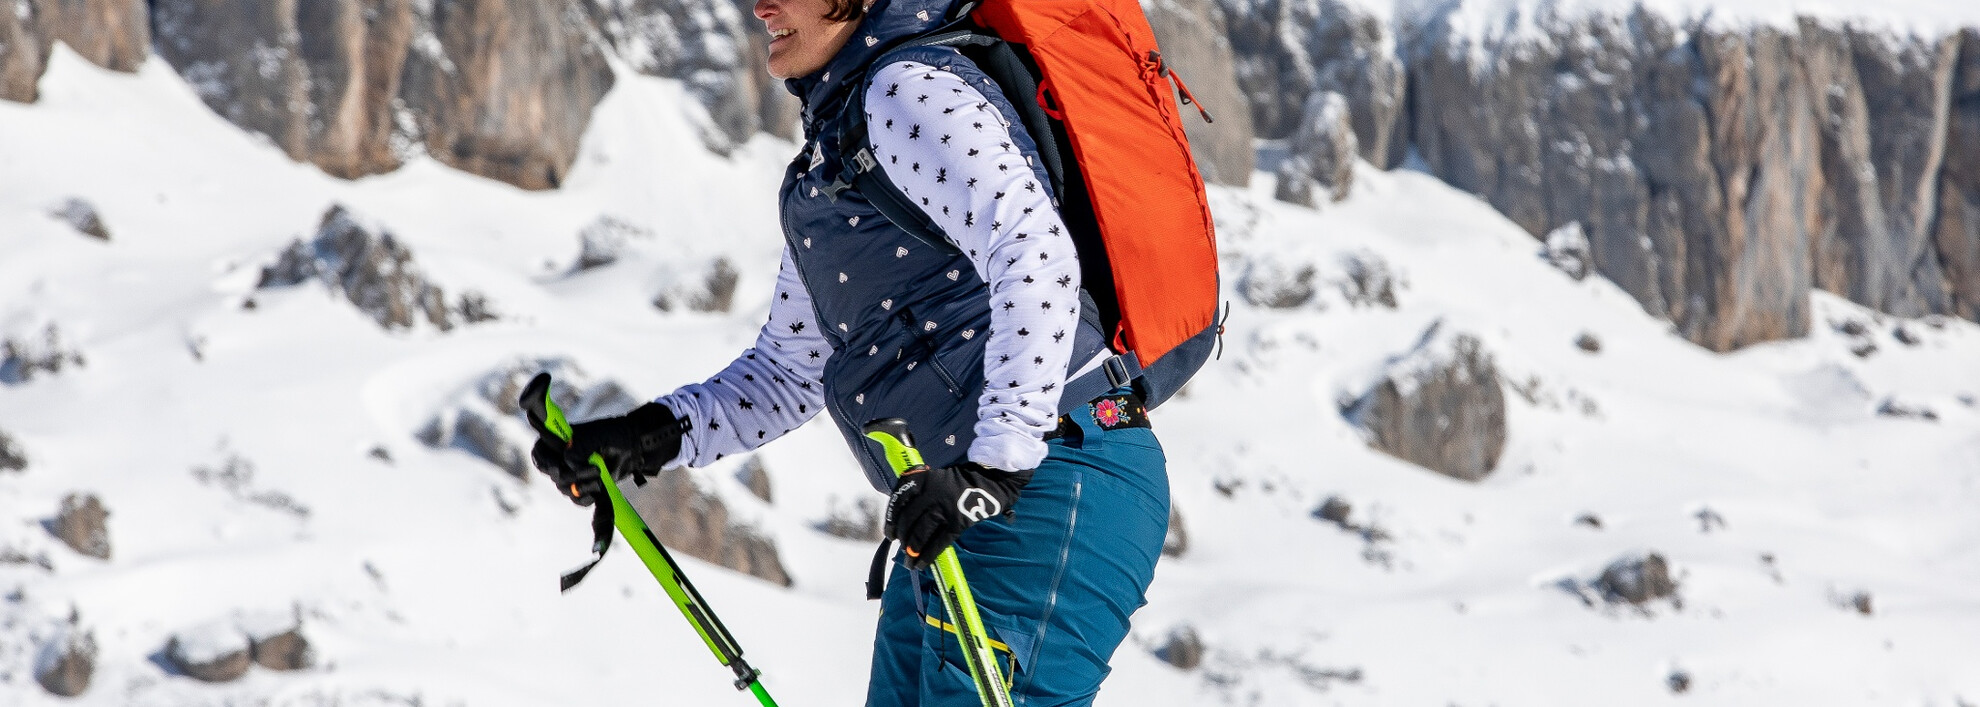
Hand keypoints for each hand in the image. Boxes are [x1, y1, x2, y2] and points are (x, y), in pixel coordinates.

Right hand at [529, 403, 686, 504]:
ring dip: (581, 486)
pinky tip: (597, 490)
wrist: (636, 447)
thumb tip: (567, 462)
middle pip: (552, 475)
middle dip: (570, 476)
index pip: (539, 454)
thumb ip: (580, 447)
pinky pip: (577, 499)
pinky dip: (585, 497)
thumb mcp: (597, 436)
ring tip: (600, 475)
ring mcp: (573, 473)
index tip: (558, 467)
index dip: (544, 462)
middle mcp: (562, 458)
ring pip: (564, 488)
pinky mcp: (585, 486)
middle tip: (592, 469)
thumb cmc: (615, 435)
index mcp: (560, 441)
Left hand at [885, 462, 1030, 569]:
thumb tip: (903, 517)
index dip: (891, 520)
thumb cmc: (958, 481)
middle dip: (902, 537)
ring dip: (912, 550)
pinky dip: (928, 556)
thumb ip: (919, 492)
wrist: (988, 480)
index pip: (898, 501)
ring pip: (920, 533)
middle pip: (907, 520)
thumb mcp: (935, 478)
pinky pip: (938, 543)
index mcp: (922, 480)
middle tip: (902, 547)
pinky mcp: (957, 523)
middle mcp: (929, 494)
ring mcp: (943, 509)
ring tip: (909, 562)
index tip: (889, 533)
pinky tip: (921, 565)